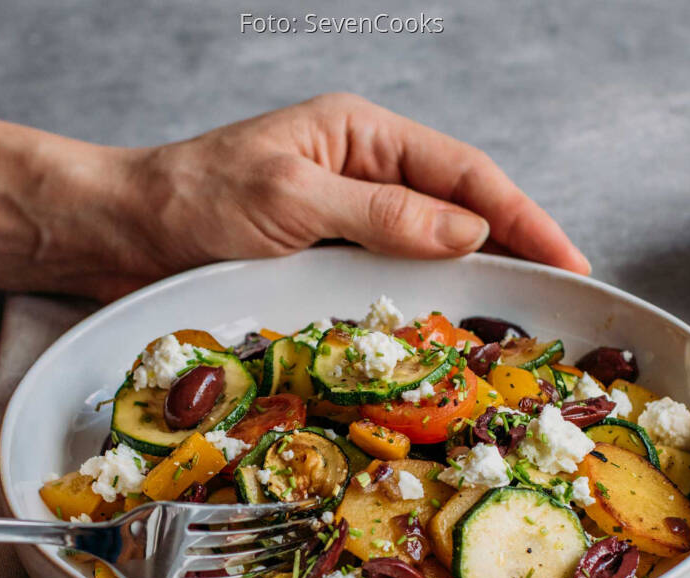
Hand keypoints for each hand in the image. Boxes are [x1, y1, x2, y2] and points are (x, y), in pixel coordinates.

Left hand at [99, 92, 589, 299]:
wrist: (120, 235)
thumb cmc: (191, 200)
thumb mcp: (290, 198)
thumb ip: (381, 212)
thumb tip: (468, 232)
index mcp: (360, 135)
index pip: (465, 174)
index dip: (523, 217)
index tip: (569, 261)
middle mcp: (361, 175)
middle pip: (458, 210)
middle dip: (513, 250)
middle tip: (560, 302)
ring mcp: (344, 221)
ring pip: (428, 250)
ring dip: (471, 283)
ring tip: (516, 323)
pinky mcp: (322, 262)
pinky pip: (389, 281)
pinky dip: (421, 303)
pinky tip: (444, 331)